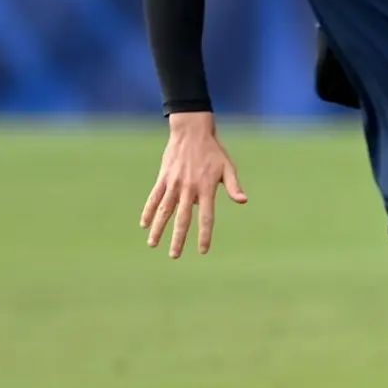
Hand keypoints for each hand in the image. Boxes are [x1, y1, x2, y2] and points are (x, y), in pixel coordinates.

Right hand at [140, 112, 245, 257]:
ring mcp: (174, 184)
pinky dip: (149, 211)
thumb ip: (234, 186)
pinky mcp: (163, 178)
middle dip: (178, 239)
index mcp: (206, 188)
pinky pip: (154, 198)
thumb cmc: (213, 151)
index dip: (204, 235)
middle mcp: (189, 189)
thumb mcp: (228, 167)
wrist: (192, 132)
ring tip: (153, 244)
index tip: (202, 250)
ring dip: (159, 229)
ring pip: (164, 211)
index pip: (206, 218)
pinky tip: (145, 225)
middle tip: (175, 256)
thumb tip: (243, 201)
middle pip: (183, 219)